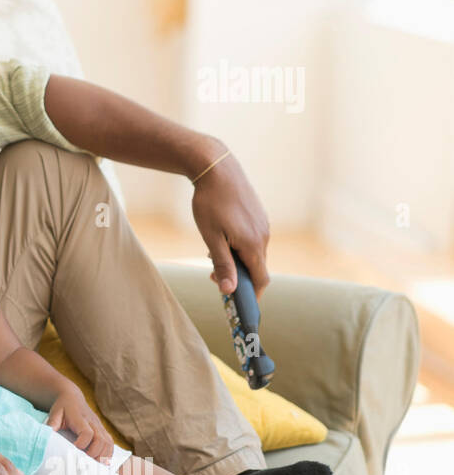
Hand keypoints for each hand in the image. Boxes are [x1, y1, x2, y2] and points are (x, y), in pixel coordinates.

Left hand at [45, 386, 114, 462]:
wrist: (72, 398)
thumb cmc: (62, 408)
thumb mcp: (54, 414)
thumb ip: (52, 424)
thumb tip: (46, 436)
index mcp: (79, 418)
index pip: (87, 433)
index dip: (83, 443)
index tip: (75, 449)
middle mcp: (93, 422)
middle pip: (101, 440)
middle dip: (95, 453)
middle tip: (85, 461)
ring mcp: (99, 426)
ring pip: (108, 442)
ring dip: (103, 455)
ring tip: (93, 464)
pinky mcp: (103, 430)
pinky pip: (110, 443)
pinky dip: (108, 454)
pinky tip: (101, 461)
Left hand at [190, 142, 271, 301]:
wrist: (218, 169)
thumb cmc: (210, 204)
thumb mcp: (211, 237)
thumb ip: (222, 264)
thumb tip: (229, 291)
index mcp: (254, 245)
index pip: (260, 280)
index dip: (251, 295)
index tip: (238, 304)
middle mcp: (264, 237)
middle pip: (256, 268)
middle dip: (238, 277)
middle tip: (213, 276)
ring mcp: (263, 225)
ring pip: (253, 253)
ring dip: (236, 260)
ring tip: (211, 253)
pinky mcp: (259, 217)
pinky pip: (252, 240)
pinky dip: (239, 247)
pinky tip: (220, 238)